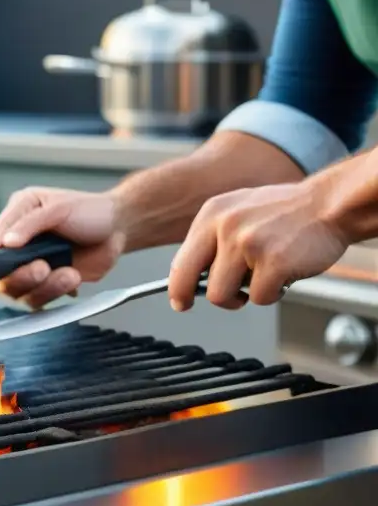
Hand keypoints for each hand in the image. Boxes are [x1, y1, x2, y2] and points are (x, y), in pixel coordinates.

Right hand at [0, 188, 125, 308]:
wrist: (118, 227)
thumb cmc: (88, 210)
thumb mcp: (58, 208)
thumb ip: (29, 224)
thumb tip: (6, 242)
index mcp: (14, 219)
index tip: (9, 264)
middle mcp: (18, 247)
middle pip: (1, 277)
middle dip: (21, 277)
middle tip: (42, 268)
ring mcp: (33, 268)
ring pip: (21, 294)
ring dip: (44, 288)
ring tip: (70, 274)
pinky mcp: (49, 285)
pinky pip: (42, 300)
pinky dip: (56, 293)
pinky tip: (74, 278)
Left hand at [169, 183, 349, 310]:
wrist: (328, 204)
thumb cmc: (286, 211)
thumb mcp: (237, 211)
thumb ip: (214, 237)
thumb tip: (194, 274)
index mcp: (212, 214)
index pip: (181, 260)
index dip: (178, 287)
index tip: (180, 301)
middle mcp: (224, 226)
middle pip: (194, 281)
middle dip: (211, 296)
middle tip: (230, 299)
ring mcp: (247, 244)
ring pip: (222, 294)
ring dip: (245, 296)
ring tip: (264, 278)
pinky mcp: (272, 262)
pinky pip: (258, 298)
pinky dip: (272, 294)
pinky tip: (283, 275)